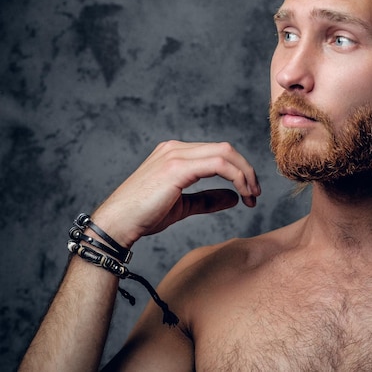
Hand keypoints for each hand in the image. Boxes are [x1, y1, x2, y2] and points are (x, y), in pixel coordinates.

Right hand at [91, 141, 260, 247]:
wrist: (116, 224)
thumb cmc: (143, 216)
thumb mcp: (182, 206)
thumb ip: (207, 199)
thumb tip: (233, 197)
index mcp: (175, 153)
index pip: (217, 152)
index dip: (238, 170)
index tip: (249, 191)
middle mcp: (176, 148)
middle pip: (225, 149)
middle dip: (246, 170)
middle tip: (256, 193)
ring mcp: (176, 155)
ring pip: (225, 153)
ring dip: (245, 174)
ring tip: (252, 196)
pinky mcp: (177, 167)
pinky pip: (219, 165)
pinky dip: (236, 177)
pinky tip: (242, 193)